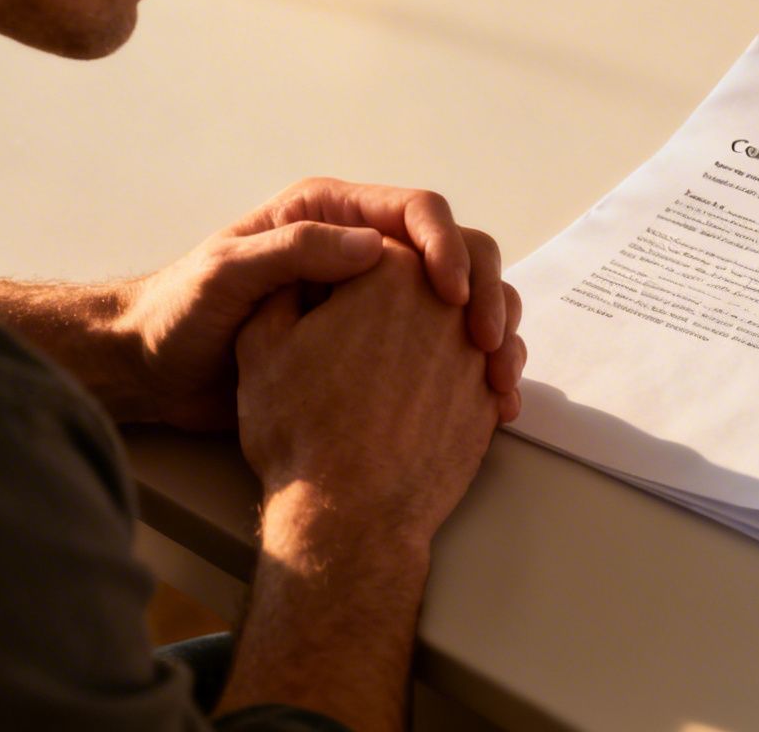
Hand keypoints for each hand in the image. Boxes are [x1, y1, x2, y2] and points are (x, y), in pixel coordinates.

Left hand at [117, 178, 523, 430]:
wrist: (151, 374)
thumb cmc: (177, 315)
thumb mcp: (227, 274)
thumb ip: (294, 250)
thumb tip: (375, 245)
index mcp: (330, 214)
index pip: (416, 213)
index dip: (447, 247)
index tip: (453, 295)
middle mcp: (360, 248)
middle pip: (453, 251)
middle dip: (484, 291)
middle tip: (487, 342)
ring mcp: (372, 300)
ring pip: (457, 300)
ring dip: (488, 332)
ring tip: (499, 377)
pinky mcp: (375, 346)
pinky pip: (438, 346)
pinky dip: (468, 369)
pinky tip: (486, 399)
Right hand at [234, 239, 500, 533]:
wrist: (348, 515)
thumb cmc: (301, 432)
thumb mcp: (260, 345)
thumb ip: (284, 288)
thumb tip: (303, 269)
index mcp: (389, 272)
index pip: (385, 243)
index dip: (360, 265)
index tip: (342, 293)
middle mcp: (445, 304)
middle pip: (449, 270)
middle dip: (427, 282)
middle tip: (388, 316)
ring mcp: (476, 353)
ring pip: (488, 312)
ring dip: (466, 317)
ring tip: (423, 345)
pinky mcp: (490, 398)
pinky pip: (497, 365)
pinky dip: (480, 364)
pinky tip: (447, 383)